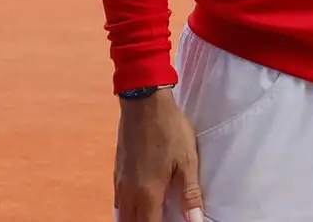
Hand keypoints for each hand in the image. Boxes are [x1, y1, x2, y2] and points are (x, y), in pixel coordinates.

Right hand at [114, 90, 202, 221]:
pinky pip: (118, 201)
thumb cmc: (169, 130)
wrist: (144, 103)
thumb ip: (190, 194)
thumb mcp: (187, 160)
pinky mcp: (116, 171)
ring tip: (151, 217)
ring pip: (122, 214)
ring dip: (134, 220)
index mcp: (147, 193)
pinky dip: (126, 210)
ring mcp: (120, 182)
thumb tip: (196, 220)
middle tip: (161, 219)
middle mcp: (129, 192)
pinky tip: (138, 206)